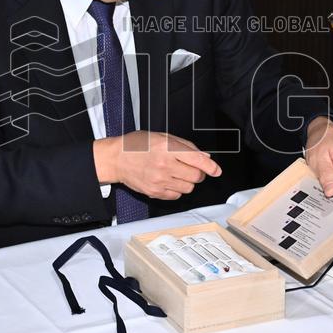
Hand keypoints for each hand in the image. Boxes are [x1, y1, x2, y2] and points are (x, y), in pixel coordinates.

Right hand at [94, 131, 221, 199]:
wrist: (116, 159)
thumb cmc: (137, 145)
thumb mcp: (162, 136)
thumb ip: (185, 146)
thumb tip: (204, 157)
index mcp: (167, 148)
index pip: (197, 160)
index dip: (211, 167)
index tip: (216, 170)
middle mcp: (164, 165)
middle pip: (196, 176)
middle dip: (198, 173)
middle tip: (191, 168)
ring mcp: (159, 181)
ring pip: (188, 187)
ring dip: (187, 181)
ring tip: (176, 173)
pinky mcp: (154, 192)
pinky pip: (176, 195)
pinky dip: (177, 189)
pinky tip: (169, 180)